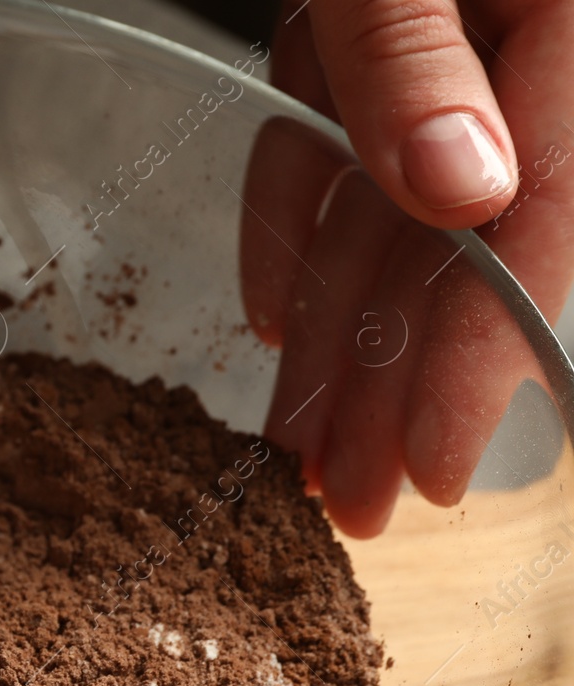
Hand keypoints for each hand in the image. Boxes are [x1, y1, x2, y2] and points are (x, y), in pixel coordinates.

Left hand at [243, 0, 573, 536]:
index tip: (432, 470)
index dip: (482, 359)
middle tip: (350, 501)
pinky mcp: (365, 30)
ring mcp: (435, 44)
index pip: (535, 219)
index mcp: (559, 25)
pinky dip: (297, 225)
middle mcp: (509, 52)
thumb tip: (459, 189)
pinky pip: (333, 145)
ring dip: (336, 331)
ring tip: (300, 442)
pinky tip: (277, 320)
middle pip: (454, 248)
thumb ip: (417, 59)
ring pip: (383, 217)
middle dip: (392, 380)